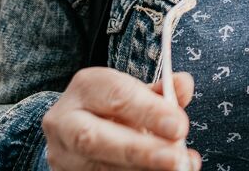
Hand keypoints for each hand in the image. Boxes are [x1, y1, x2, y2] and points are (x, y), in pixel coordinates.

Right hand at [40, 67, 200, 170]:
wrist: (78, 130)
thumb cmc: (116, 108)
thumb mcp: (137, 93)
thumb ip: (161, 91)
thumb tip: (184, 85)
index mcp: (86, 87)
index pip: (117, 97)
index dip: (149, 112)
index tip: (179, 127)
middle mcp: (66, 121)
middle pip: (95, 138)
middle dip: (138, 150)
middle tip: (176, 158)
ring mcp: (64, 154)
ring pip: (99, 167)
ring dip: (141, 169)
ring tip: (176, 168)